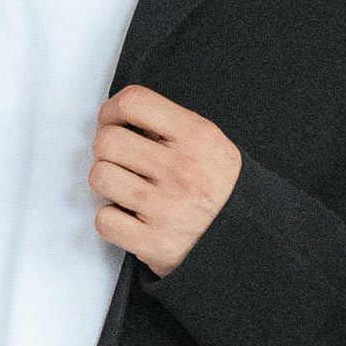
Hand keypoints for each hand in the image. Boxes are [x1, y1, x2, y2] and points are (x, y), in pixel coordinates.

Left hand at [89, 85, 241, 278]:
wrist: (245, 236)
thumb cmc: (217, 187)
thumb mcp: (207, 142)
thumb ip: (167, 124)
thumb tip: (117, 116)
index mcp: (196, 137)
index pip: (134, 102)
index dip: (111, 110)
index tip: (111, 121)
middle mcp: (182, 170)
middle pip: (108, 141)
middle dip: (106, 149)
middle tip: (119, 159)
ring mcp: (167, 207)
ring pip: (100, 177)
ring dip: (107, 183)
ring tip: (126, 188)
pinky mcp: (154, 242)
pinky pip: (104, 220)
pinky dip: (111, 219)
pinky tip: (129, 216)